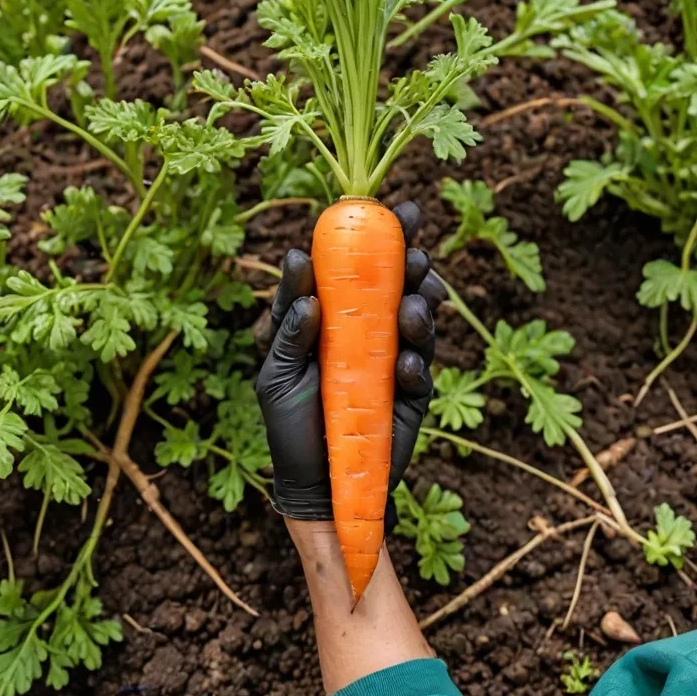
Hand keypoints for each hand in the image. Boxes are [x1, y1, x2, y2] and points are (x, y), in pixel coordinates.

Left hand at [256, 201, 443, 525]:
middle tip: (415, 249)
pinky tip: (405, 363)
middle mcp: (366, 328)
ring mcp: (392, 356)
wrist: (318, 484)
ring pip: (416, 316)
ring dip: (419, 304)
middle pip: (393, 282)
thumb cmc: (289, 424)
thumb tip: (305, 284)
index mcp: (329, 316)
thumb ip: (288, 332)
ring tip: (414, 304)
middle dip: (408, 259)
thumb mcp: (276, 376)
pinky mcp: (412, 391)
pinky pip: (420, 368)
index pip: (349, 268)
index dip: (368, 237)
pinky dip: (414, 361)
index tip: (387, 211)